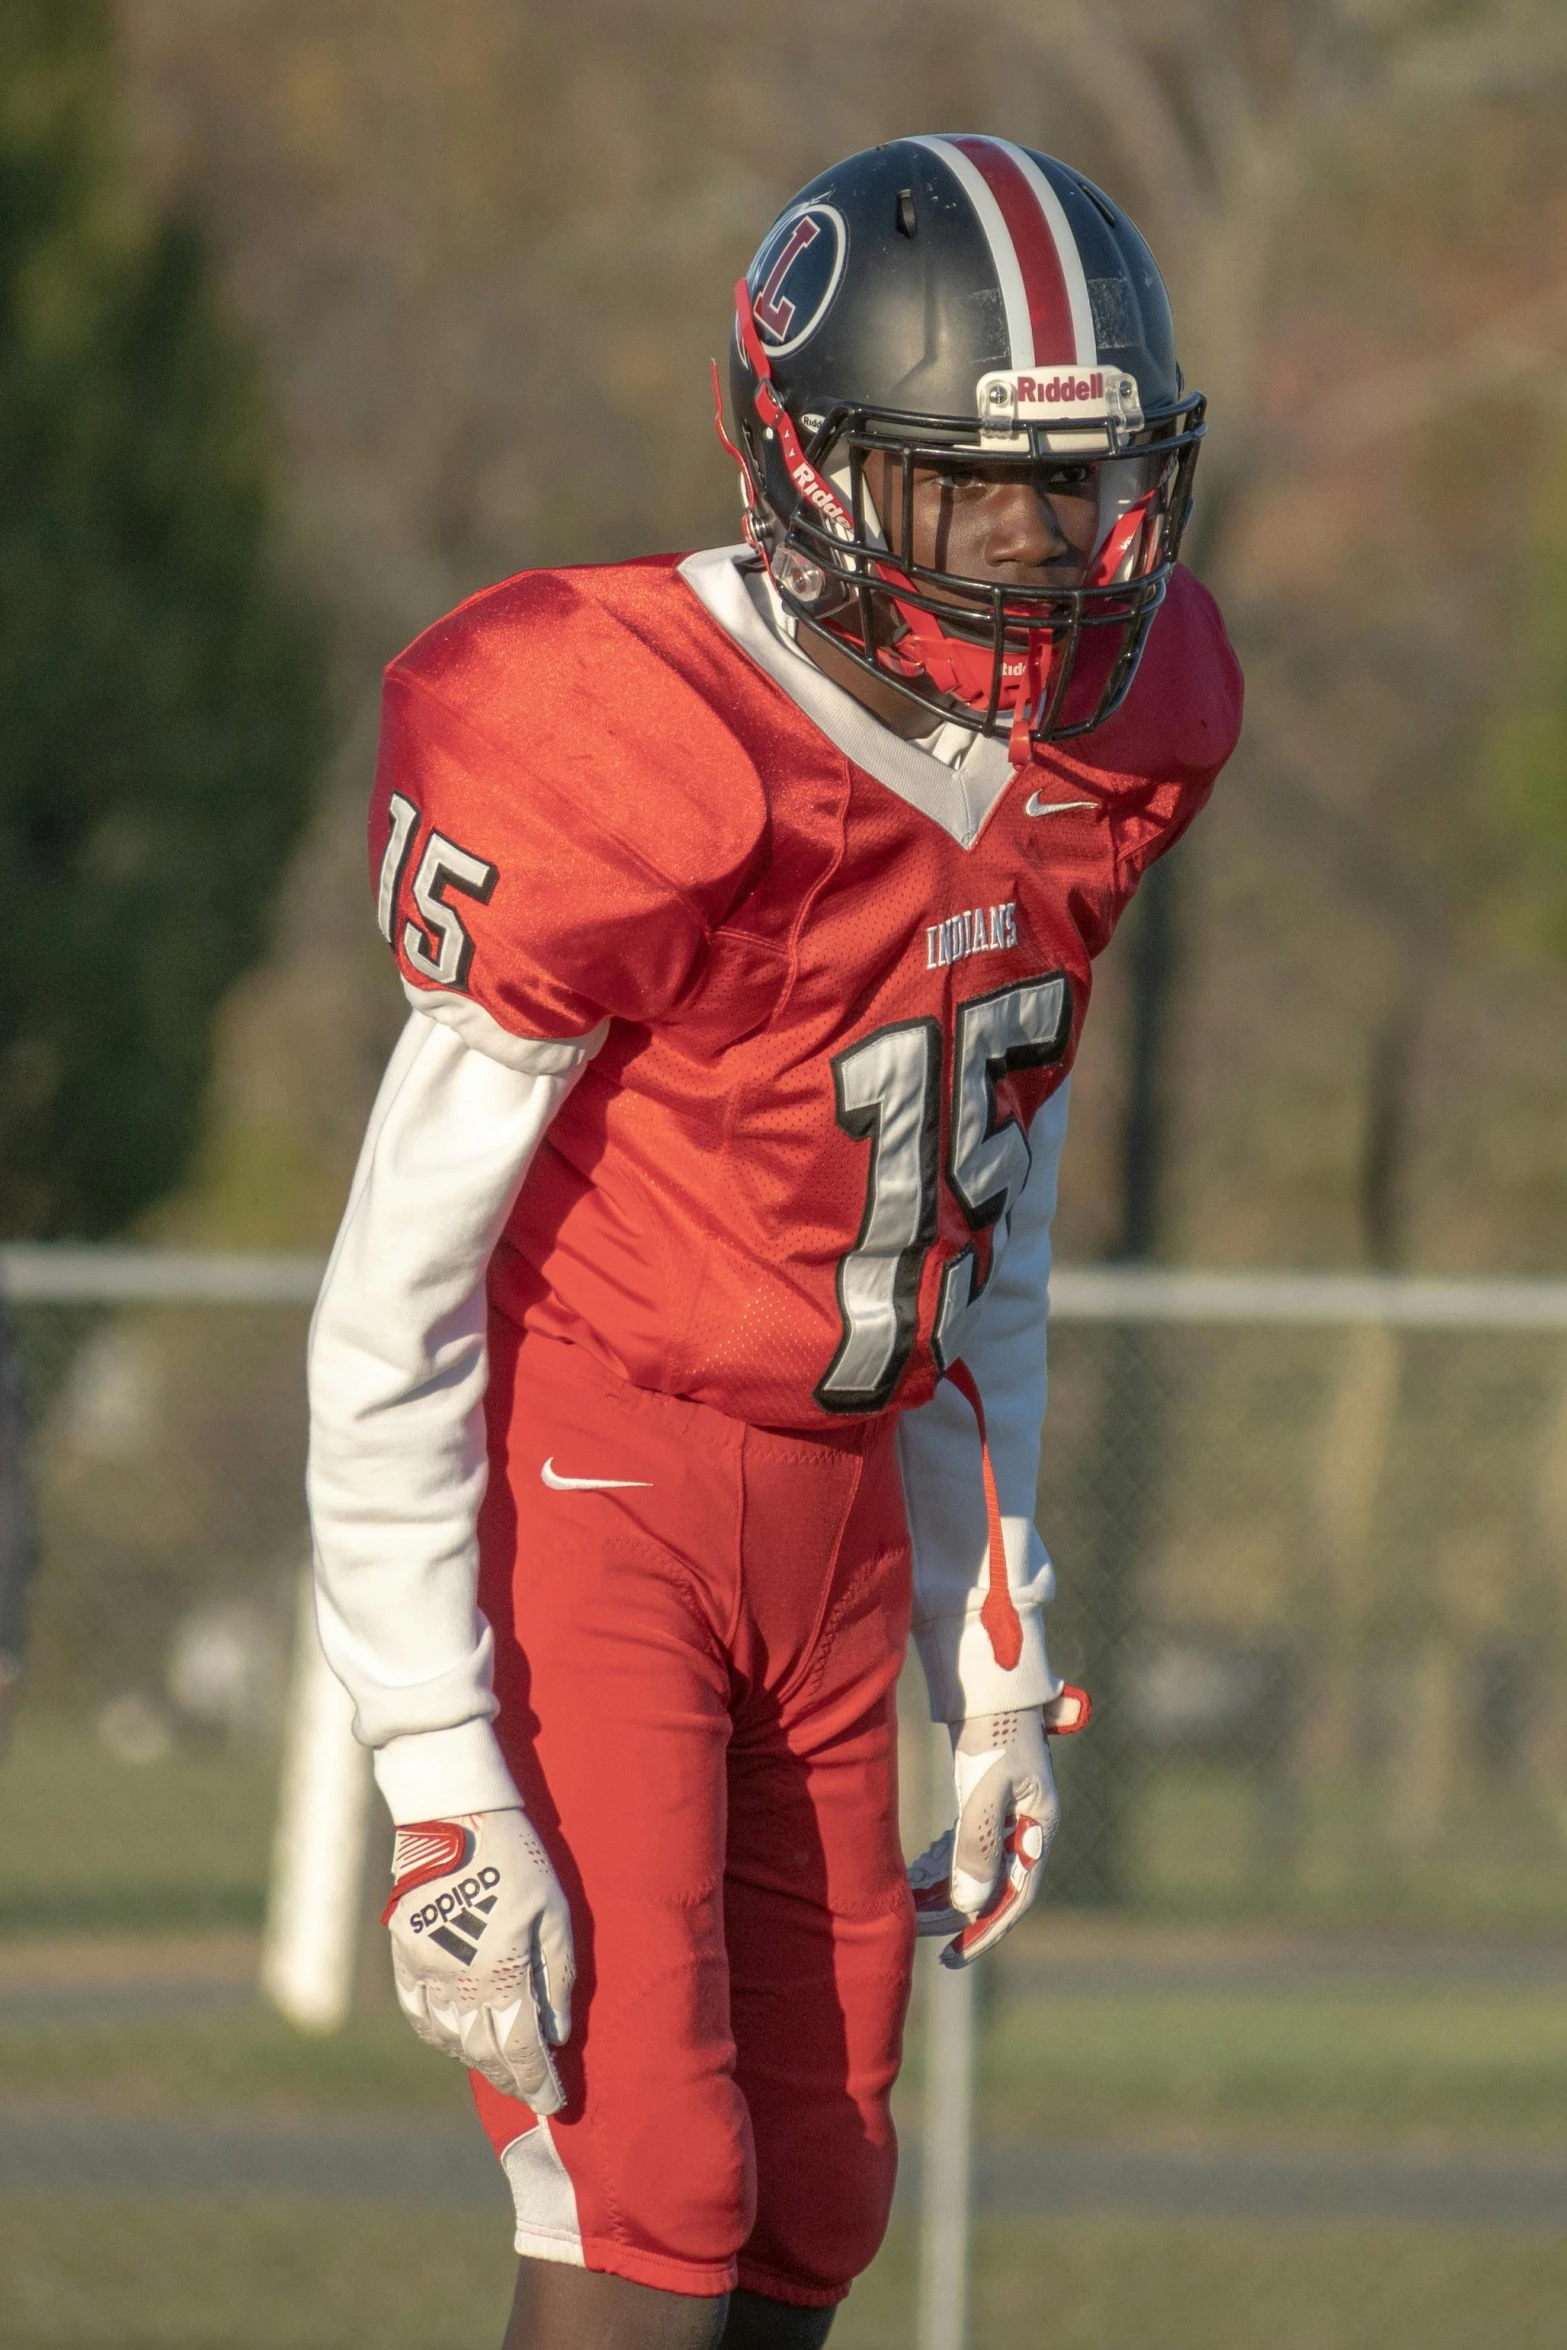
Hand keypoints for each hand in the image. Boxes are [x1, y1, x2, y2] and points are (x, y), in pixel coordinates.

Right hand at [383, 1807, 574, 2112]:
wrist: (453, 1814)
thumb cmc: (517, 1858)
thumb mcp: (554, 1912)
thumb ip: (557, 1976)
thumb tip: (558, 2034)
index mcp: (501, 1973)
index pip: (523, 2049)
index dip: (540, 2083)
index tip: (557, 2105)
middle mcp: (459, 1983)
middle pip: (486, 2051)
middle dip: (513, 2078)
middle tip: (533, 2094)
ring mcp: (425, 1970)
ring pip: (452, 2038)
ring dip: (478, 2061)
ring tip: (501, 2071)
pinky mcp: (404, 1954)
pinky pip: (419, 2013)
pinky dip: (440, 2035)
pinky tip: (456, 2041)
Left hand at [909, 1685, 1089, 1968]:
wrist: (989, 1684)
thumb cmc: (992, 1730)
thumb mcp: (987, 1787)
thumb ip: (980, 1843)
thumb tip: (970, 1905)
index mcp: (1040, 1826)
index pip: (1017, 1894)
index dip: (987, 1929)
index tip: (955, 1954)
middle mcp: (1028, 1826)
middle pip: (997, 1886)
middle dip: (959, 1915)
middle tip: (923, 1935)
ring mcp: (1008, 1814)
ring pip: (979, 1869)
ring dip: (948, 1892)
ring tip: (914, 1912)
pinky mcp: (986, 1802)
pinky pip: (966, 1847)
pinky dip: (943, 1865)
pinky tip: (917, 1877)